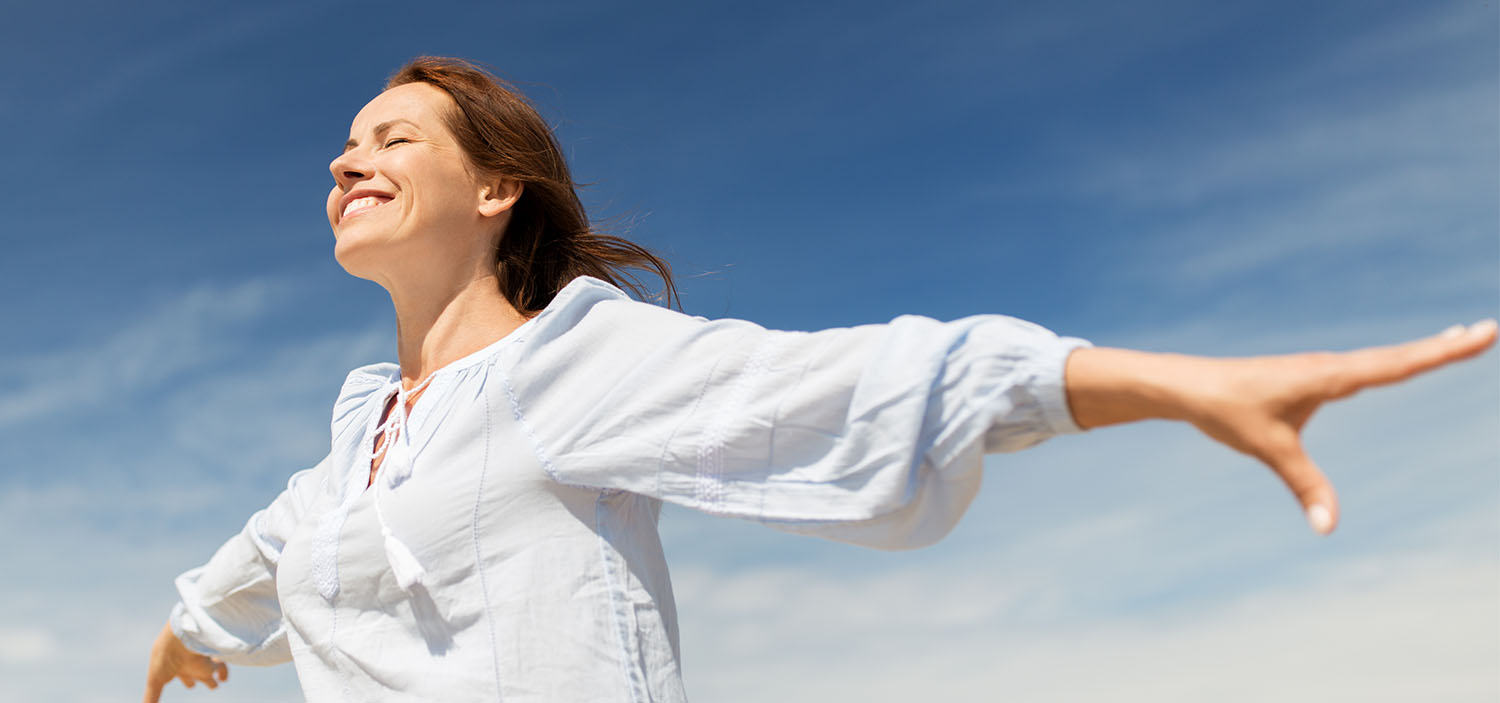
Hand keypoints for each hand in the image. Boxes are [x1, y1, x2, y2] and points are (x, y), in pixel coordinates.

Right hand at [143, 620, 228, 701]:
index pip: (182, 674)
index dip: (187, 680)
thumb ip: (151, 697)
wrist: (181, 638)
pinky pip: (222, 666)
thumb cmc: (164, 657)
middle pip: (197, 672)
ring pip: (211, 668)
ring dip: (216, 673)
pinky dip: (223, 673)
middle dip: (201, 677)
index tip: (191, 685)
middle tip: (209, 683)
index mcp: (174, 666)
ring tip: (222, 679)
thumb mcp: (155, 680)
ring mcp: (201, 661)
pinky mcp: (213, 660)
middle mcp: (189, 662)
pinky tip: (224, 678)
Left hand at [1065, 319, 1496, 534]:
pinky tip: (1397, 363)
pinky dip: (1390, 360)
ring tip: (1458, 340)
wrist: (1188, 386)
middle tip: (1488, 330)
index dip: (1443, 351)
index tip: (1482, 332)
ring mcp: (1320, 369)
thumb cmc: (1227, 410)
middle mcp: (1330, 366)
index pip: (1399, 364)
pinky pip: (1361, 366)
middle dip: (1443, 346)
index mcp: (1329, 376)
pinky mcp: (1308, 376)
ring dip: (1420, 349)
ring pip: (1381, 358)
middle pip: (1398, 356)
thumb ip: (1304, 487)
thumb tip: (1328, 528)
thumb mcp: (1269, 450)